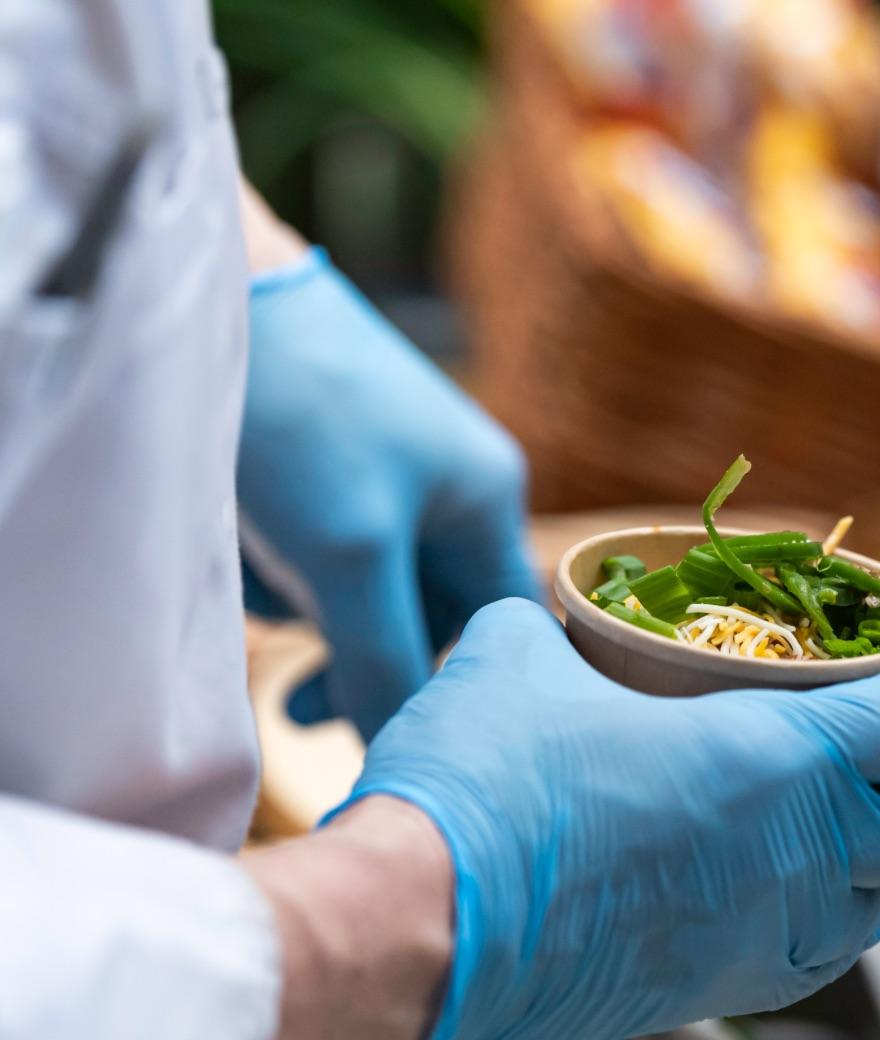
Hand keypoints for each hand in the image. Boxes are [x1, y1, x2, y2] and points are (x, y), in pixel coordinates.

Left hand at [238, 249, 540, 740]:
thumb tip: (401, 743)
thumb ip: (385, 661)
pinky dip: (294, 558)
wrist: (219, 293)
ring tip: (262, 587)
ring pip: (372, 577)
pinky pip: (333, 536)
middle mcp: (455, 480)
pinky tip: (251, 541)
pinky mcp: (341, 450)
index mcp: (488, 496)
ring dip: (318, 604)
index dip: (455, 684)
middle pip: (428, 606)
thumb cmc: (304, 423)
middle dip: (362, 649)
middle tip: (299, 705)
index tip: (395, 729)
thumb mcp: (349, 561)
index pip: (498, 623)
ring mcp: (397, 462)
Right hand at [333, 599, 879, 1039]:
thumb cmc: (482, 789)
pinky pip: (811, 958)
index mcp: (777, 761)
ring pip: (876, 906)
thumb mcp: (512, 659)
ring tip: (843, 818)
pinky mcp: (711, 994)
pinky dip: (823, 916)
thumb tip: (540, 619)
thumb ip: (547, 627)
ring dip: (879, 856)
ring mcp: (760, 939)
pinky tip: (775, 888)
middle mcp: (795, 860)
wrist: (419, 929)